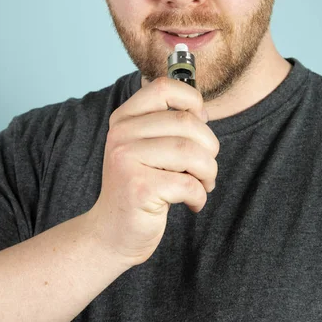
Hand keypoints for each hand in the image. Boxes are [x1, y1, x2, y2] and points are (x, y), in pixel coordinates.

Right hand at [87, 76, 219, 268]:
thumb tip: (202, 110)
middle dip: (209, 147)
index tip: (199, 123)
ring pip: (192, 153)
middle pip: (187, 123)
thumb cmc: (140, 186)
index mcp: (124, 118)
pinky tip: (193, 203)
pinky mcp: (139, 188)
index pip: (164, 87)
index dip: (192, 101)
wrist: (112, 233)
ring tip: (203, 184)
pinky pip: (189, 184)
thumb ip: (168, 125)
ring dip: (208, 172)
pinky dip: (200, 196)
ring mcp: (126, 160)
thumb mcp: (148, 147)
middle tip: (206, 167)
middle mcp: (120, 134)